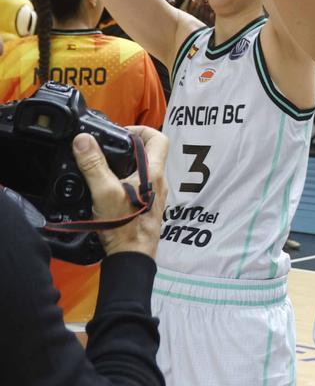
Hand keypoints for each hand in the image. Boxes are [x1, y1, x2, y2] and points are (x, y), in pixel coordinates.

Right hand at [72, 126, 168, 257]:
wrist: (132, 255)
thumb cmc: (124, 226)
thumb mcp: (104, 192)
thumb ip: (93, 165)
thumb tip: (84, 140)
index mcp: (153, 172)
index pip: (158, 138)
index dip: (140, 130)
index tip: (120, 133)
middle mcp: (158, 181)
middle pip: (149, 152)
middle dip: (128, 146)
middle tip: (107, 149)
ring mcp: (155, 194)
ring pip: (143, 169)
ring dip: (125, 164)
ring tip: (104, 166)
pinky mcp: (148, 206)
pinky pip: (139, 185)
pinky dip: (125, 180)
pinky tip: (108, 187)